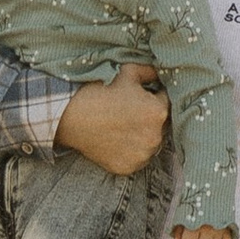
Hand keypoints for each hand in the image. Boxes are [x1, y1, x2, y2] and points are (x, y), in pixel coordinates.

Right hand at [54, 63, 170, 176]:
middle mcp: (155, 137)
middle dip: (150, 118)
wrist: (73, 116)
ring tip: (122, 126)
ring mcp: (141, 155)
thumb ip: (150, 71)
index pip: (166, 102)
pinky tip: (116, 140)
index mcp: (158, 112)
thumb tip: (161, 71)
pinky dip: (130, 151)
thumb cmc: (101, 91)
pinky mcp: (128, 168)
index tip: (140, 96)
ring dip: (142, 136)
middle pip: (161, 125)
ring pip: (150, 143)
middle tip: (129, 111)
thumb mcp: (127, 72)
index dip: (153, 97)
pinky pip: (136, 158)